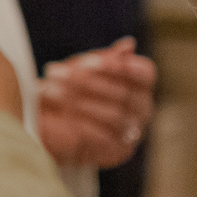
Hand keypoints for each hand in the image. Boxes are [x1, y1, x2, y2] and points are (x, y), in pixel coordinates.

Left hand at [35, 39, 158, 169]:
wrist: (55, 124)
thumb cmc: (74, 89)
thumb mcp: (85, 69)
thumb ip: (105, 59)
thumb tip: (128, 44)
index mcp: (141, 86)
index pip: (145, 73)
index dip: (121, 67)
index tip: (91, 62)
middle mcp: (143, 109)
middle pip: (124, 93)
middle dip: (88, 82)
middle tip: (56, 73)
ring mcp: (133, 132)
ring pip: (113, 115)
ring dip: (79, 102)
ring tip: (51, 91)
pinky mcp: (119, 151)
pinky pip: (103, 137)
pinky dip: (80, 124)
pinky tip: (60, 113)